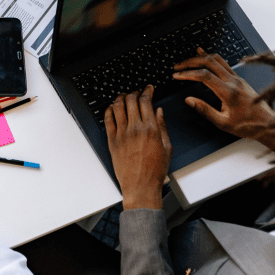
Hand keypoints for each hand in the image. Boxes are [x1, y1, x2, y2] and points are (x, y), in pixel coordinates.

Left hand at [105, 86, 171, 209]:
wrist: (140, 185)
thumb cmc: (155, 170)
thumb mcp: (166, 147)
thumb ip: (162, 126)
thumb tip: (158, 111)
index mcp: (151, 129)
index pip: (146, 101)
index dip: (147, 91)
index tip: (148, 88)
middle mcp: (135, 129)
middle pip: (131, 100)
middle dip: (134, 92)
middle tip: (136, 92)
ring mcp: (122, 134)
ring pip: (118, 106)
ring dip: (121, 97)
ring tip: (124, 96)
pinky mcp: (112, 140)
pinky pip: (108, 119)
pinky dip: (109, 110)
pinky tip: (112, 107)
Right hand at [173, 47, 274, 152]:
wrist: (268, 124)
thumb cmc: (248, 125)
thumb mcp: (223, 123)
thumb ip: (204, 110)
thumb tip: (189, 100)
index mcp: (229, 92)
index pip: (204, 76)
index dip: (188, 73)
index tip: (177, 75)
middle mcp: (234, 81)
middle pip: (209, 62)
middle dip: (190, 62)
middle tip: (178, 66)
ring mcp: (237, 78)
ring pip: (217, 59)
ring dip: (200, 57)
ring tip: (187, 60)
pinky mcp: (239, 79)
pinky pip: (223, 63)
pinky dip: (211, 58)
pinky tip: (204, 55)